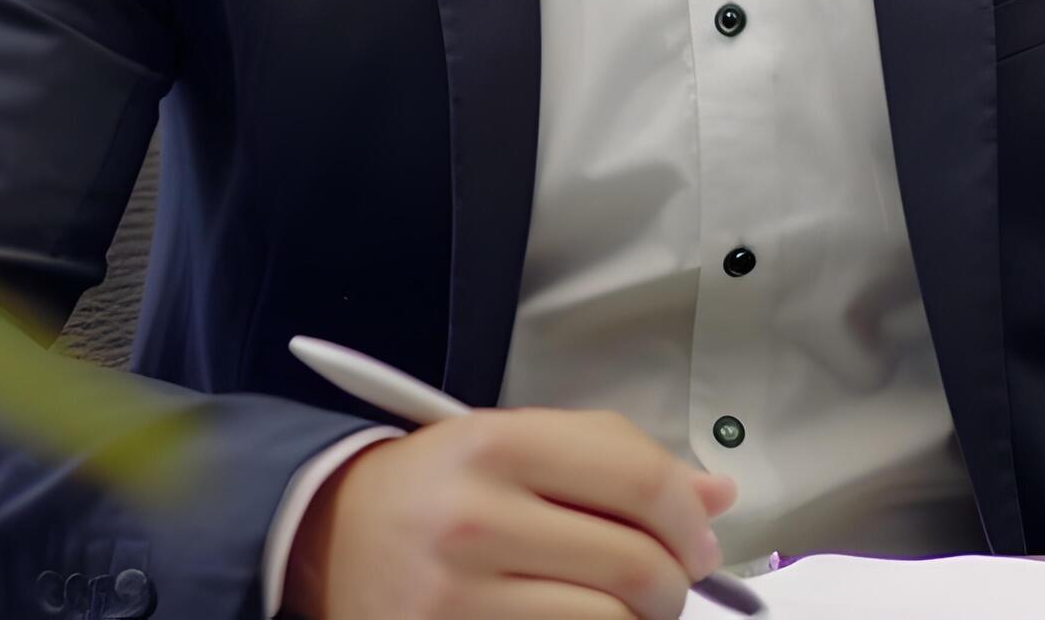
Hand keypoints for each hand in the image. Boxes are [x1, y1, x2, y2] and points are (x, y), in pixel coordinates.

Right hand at [285, 407, 739, 619]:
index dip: (689, 518)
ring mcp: (457, 595)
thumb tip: (714, 498)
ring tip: (617, 605)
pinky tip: (575, 619)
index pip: (637, 482)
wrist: (330, 537)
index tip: (700, 540)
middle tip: (664, 582)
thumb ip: (614, 459)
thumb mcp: (513, 443)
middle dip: (671, 581)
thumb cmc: (437, 489)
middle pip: (635, 564)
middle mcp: (473, 518)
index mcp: (495, 446)